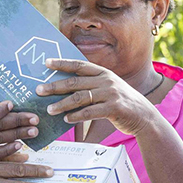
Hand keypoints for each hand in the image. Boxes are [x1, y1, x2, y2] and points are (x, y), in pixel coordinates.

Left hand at [37, 59, 164, 136]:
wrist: (144, 116)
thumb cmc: (121, 103)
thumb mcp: (108, 89)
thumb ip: (91, 87)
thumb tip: (66, 90)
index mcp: (103, 73)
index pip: (79, 65)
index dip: (62, 63)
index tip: (46, 63)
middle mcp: (106, 80)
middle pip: (75, 82)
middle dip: (55, 86)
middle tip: (39, 90)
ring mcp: (111, 93)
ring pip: (80, 98)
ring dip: (62, 104)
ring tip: (49, 110)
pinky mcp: (114, 108)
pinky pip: (90, 112)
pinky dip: (76, 116)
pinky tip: (66, 119)